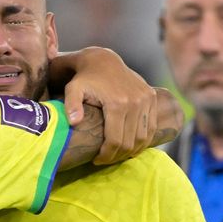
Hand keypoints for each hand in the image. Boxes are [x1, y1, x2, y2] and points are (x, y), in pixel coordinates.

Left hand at [50, 47, 156, 163]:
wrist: (103, 60)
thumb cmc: (84, 79)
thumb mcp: (72, 89)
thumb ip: (71, 105)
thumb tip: (74, 122)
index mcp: (117, 103)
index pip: (116, 140)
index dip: (107, 155)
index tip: (96, 160)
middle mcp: (135, 102)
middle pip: (130, 142)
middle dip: (117, 156)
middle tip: (105, 160)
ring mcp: (146, 100)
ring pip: (143, 137)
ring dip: (131, 150)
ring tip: (116, 154)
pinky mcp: (151, 98)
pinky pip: (151, 126)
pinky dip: (143, 140)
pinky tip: (130, 145)